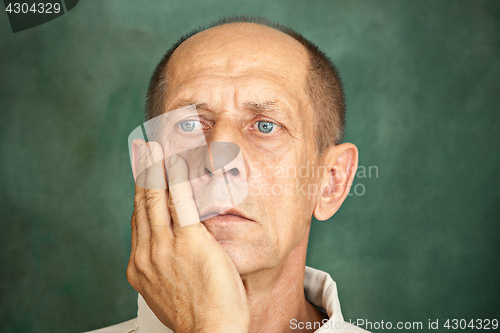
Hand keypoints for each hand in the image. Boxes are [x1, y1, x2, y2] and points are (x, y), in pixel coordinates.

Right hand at [126, 142, 249, 332]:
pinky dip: (176, 179)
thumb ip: (165, 263)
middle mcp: (147, 252)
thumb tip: (169, 247)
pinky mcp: (188, 242)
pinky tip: (175, 161)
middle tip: (141, 150)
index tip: (142, 176)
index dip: (140, 194)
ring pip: (155, 198)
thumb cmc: (197, 314)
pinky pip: (180, 202)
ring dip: (154, 168)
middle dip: (142, 173)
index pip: (139, 220)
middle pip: (142, 203)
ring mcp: (165, 247)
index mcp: (141, 264)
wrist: (209, 332)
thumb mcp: (169, 288)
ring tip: (153, 147)